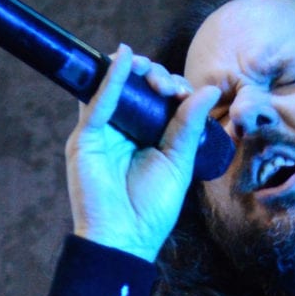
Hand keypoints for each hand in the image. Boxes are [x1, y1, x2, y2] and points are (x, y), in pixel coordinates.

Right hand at [64, 45, 220, 262]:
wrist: (124, 237)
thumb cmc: (152, 209)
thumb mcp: (178, 163)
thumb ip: (190, 126)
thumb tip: (208, 91)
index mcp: (151, 137)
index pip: (162, 100)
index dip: (174, 88)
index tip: (184, 93)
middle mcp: (126, 130)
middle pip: (140, 88)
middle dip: (156, 77)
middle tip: (168, 87)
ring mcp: (104, 131)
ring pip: (116, 87)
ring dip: (134, 69)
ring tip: (149, 69)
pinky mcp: (86, 137)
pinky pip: (97, 101)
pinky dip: (111, 78)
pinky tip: (125, 58)